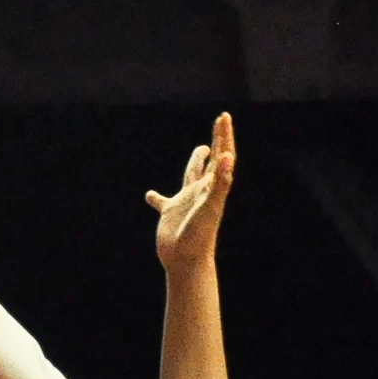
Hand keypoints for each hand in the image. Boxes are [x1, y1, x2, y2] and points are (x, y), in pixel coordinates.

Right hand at [149, 112, 235, 272]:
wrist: (187, 261)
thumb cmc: (200, 236)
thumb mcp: (211, 207)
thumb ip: (220, 183)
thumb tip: (228, 158)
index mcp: (212, 188)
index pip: (222, 156)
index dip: (223, 136)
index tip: (223, 117)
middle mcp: (201, 192)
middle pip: (211, 162)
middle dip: (217, 141)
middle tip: (220, 122)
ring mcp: (186, 202)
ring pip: (191, 176)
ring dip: (196, 162)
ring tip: (201, 149)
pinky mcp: (170, 213)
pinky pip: (163, 202)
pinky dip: (156, 198)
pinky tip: (149, 195)